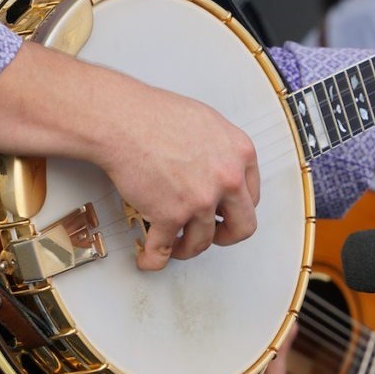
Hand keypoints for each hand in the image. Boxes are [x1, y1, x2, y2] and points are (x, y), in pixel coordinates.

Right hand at [97, 84, 260, 270]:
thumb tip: (219, 169)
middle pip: (242, 226)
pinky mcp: (170, 216)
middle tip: (213, 235)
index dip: (237, 209)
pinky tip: (149, 257)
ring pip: (202, 242)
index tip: (226, 214)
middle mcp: (227, 179)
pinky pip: (164, 250)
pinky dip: (154, 259)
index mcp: (241, 154)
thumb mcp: (207, 123)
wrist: (122, 120)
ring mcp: (200, 200)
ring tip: (175, 244)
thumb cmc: (154, 114)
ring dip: (188, 247)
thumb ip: (221, 150)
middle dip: (226, 236)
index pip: (252, 196)